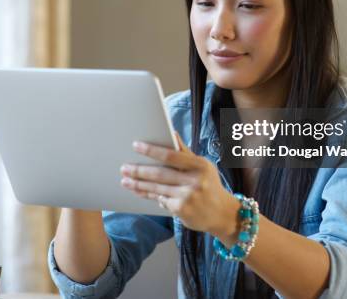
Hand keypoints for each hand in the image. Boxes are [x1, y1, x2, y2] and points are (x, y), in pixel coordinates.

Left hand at [120, 133, 239, 238]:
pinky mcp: (182, 210)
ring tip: (125, 181)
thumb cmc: (209, 184)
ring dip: (138, 185)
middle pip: (160, 174)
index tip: (136, 145)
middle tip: (124, 168)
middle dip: (139, 171)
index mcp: (200, 165)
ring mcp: (188, 197)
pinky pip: (161, 200)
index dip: (152, 150)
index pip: (171, 155)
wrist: (222, 213)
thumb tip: (172, 133)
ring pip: (157, 188)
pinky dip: (150, 195)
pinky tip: (139, 192)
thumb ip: (185, 152)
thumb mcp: (203, 166)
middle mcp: (195, 181)